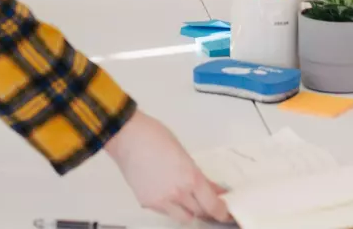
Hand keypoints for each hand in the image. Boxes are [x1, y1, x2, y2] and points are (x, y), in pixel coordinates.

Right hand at [105, 111, 230, 223]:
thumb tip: (213, 188)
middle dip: (206, 208)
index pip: (212, 205)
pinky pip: (165, 211)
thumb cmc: (155, 136)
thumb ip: (199, 175)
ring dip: (189, 211)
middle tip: (208, 202)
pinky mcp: (148, 203)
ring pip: (184, 218)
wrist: (127, 136)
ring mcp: (162, 201)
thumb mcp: (184, 153)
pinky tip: (166, 192)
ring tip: (187, 199)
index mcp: (191, 177)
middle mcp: (178, 193)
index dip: (222, 212)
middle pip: (200, 212)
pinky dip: (170, 206)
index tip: (225, 211)